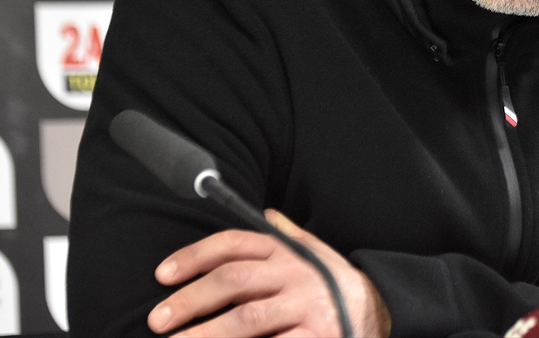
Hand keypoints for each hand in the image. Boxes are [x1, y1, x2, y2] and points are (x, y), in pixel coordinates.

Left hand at [147, 209, 389, 336]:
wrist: (380, 312)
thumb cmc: (335, 284)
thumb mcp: (315, 251)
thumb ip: (287, 234)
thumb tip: (264, 213)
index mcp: (289, 251)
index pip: (235, 244)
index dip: (194, 256)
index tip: (162, 275)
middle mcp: (296, 274)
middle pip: (234, 280)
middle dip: (190, 300)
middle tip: (158, 320)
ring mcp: (306, 307)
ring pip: (248, 318)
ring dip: (207, 334)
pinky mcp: (316, 337)